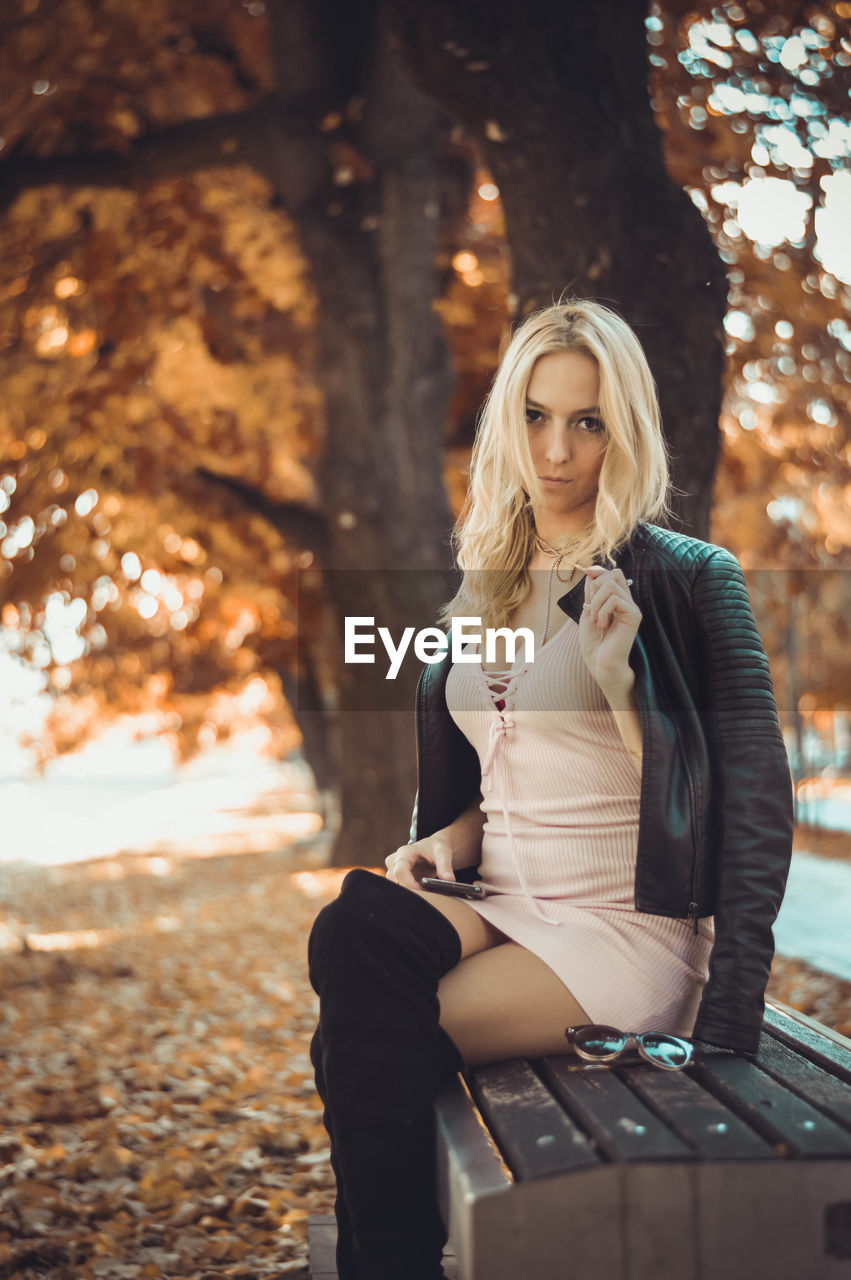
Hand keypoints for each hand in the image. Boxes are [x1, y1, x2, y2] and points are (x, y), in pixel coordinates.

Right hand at [385, 831, 454, 888]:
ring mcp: (393, 871)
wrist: (432, 849)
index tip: (424, 889)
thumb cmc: (435, 848)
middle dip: (411, 890)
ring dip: (410, 893)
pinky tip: (423, 893)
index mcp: (404, 852)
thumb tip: (449, 881)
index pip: (400, 871)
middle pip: (396, 882)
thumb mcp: (443, 853)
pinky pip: (400, 890)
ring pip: (397, 888)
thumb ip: (445, 866)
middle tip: (428, 894)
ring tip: (426, 892)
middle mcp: (394, 861)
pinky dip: (411, 893)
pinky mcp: (396, 879)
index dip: (410, 884)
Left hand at [578, 565, 640, 688]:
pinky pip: (615, 599)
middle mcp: (627, 602)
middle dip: (597, 584)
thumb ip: (591, 594)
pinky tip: (602, 624)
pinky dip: (602, 610)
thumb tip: (591, 572)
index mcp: (616, 601)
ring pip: (612, 584)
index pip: (613, 574)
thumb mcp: (587, 613)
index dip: (600, 570)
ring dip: (596, 600)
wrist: (600, 664)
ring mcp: (631, 608)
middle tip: (591, 605)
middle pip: (616, 573)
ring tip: (595, 618)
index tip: (587, 572)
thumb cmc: (594, 644)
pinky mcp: (634, 615)